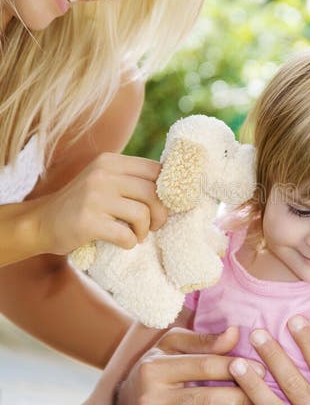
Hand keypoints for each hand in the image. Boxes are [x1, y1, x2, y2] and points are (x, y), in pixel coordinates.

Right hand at [32, 152, 167, 254]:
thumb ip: (131, 180)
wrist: (42, 222)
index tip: (166, 205)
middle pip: (153, 192)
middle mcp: (102, 174)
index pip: (155, 169)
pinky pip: (125, 234)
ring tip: (136, 235)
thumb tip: (173, 191)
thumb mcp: (104, 180)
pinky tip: (123, 242)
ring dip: (144, 230)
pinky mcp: (87, 221)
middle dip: (161, 214)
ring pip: (142, 213)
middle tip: (155, 225)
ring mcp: (94, 197)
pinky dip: (130, 242)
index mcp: (110, 161)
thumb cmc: (82, 204)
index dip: (168, 190)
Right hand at [115, 325, 265, 404]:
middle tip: (270, 395)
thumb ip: (205, 341)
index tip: (262, 369)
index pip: (205, 366)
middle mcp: (149, 401)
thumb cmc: (155, 369)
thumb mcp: (172, 346)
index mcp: (154, 369)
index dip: (237, 367)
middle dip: (245, 397)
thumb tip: (236, 332)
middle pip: (209, 400)